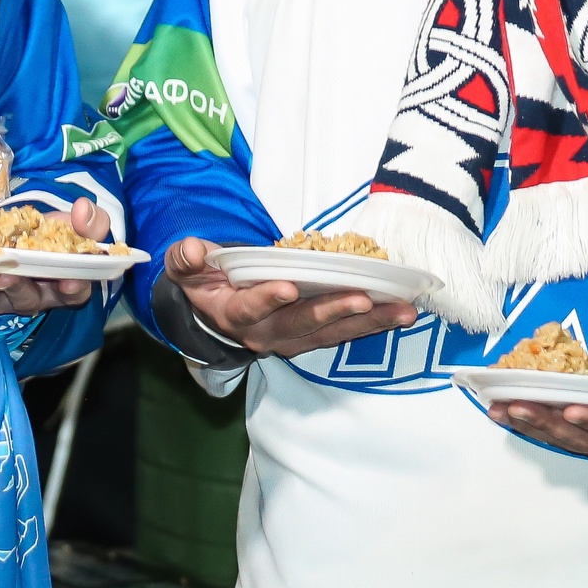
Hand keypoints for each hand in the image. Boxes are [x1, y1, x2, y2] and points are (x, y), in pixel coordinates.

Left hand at [0, 198, 108, 316]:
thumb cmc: (57, 234)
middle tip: (6, 276)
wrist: (23, 232)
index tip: (69, 280)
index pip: (73, 294)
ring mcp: (5, 298)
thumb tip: (82, 209)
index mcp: (64, 286)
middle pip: (28, 299)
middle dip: (17, 288)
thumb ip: (90, 220)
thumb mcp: (78, 225)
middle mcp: (34, 297)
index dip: (73, 289)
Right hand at [165, 235, 416, 356]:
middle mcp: (266, 334)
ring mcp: (294, 338)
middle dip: (334, 312)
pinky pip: (346, 332)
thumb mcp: (186, 269)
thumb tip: (192, 249)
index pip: (251, 310)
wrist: (216, 311)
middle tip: (363, 299)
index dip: (267, 299)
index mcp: (234, 316)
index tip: (288, 287)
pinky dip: (375, 322)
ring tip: (402, 311)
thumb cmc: (206, 282)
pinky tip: (402, 311)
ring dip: (369, 322)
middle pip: (302, 326)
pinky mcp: (315, 336)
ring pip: (333, 333)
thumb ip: (185, 260)